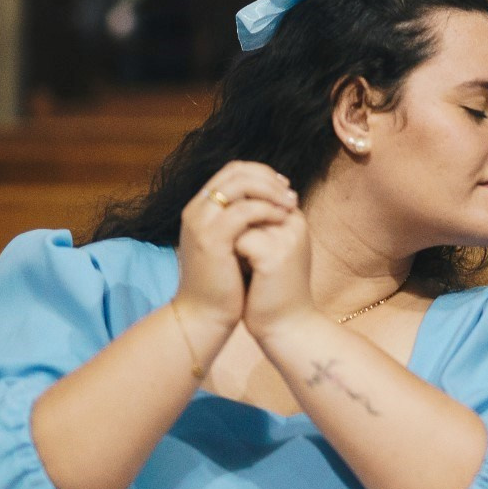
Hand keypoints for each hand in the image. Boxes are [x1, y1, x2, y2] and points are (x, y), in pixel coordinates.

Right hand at [174, 161, 295, 330]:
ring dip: (270, 191)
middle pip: (235, 171)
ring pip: (239, 185)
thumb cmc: (224, 284)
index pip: (232, 171)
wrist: (205, 316)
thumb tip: (271, 200)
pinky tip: (282, 219)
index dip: (261, 173)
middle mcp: (196, 210)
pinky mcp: (210, 240)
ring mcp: (200, 223)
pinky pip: (243, 211)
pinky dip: (266, 210)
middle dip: (268, 178)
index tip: (284, 187)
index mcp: (200, 208)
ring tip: (291, 204)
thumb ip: (243, 220)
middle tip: (290, 193)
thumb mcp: (233, 244)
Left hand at [235, 202, 315, 341]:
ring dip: (232, 239)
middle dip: (233, 223)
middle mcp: (294, 221)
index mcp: (293, 217)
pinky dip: (234, 256)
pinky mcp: (275, 255)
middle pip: (248, 201)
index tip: (240, 243)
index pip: (256, 190)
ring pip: (242, 218)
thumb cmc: (272, 290)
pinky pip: (240, 239)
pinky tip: (244, 275)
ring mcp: (286, 237)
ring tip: (243, 265)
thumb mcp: (269, 249)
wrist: (287, 327)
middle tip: (237, 254)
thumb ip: (259, 225)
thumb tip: (228, 203)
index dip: (237, 212)